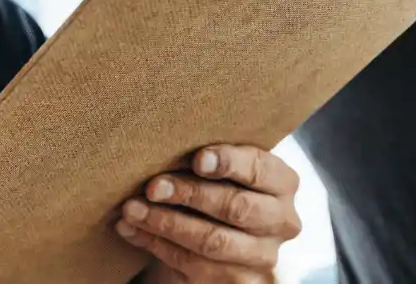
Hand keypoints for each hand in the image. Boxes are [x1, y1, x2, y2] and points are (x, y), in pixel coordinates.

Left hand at [117, 144, 301, 282]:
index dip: (230, 163)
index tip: (198, 159)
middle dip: (190, 194)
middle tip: (153, 186)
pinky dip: (156, 244)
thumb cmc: (216, 189)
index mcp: (283, 184)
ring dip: (165, 223)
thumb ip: (209, 160)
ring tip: (132, 209)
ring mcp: (263, 257)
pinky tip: (132, 229)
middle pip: (236, 207)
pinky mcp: (240, 283)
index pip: (260, 170)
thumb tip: (166, 146)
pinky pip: (193, 264)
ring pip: (211, 241)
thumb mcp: (223, 172)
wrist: (217, 239)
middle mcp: (282, 221)